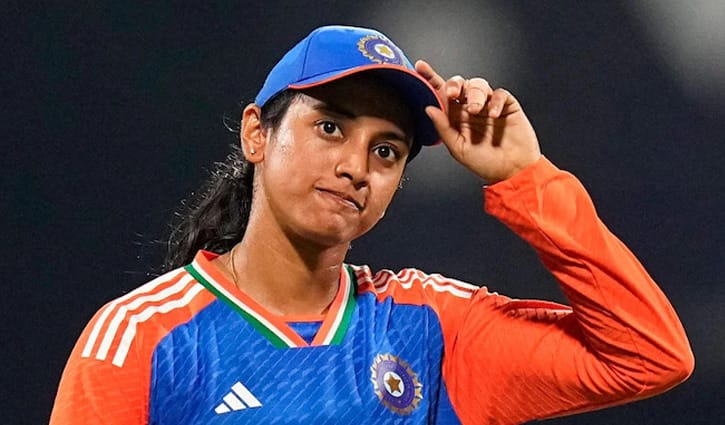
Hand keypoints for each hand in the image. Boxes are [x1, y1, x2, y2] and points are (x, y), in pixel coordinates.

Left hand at [416, 60, 540, 182]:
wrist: (513, 172)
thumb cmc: (486, 164)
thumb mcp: (459, 148)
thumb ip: (444, 128)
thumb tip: (429, 108)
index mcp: (456, 118)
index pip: (442, 94)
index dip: (431, 79)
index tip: (420, 68)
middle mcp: (471, 109)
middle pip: (460, 84)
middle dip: (454, 84)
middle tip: (452, 94)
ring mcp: (488, 106)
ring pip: (478, 85)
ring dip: (474, 94)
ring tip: (475, 110)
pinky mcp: (506, 106)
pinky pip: (499, 94)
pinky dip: (494, 101)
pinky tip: (493, 114)